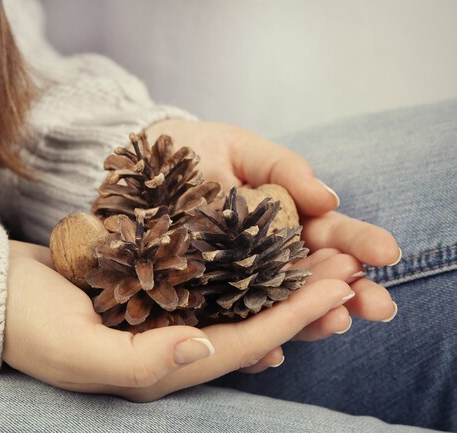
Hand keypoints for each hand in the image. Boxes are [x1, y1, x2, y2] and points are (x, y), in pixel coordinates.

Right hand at [3, 240, 356, 401]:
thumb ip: (139, 362)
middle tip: (346, 265)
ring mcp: (162, 318)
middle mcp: (169, 347)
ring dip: (278, 278)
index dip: (291, 318)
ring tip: (319, 251)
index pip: (241, 345)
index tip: (334, 289)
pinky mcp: (152, 291)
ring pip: (236, 300)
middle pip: (250, 324)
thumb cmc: (26, 324)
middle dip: (300, 298)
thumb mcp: (73, 350)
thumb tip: (203, 349)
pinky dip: (241, 265)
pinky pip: (209, 281)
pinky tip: (264, 248)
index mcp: (158, 368)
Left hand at [146, 120, 399, 345]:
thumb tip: (328, 199)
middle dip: (350, 293)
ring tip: (335, 322)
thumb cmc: (194, 152)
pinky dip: (252, 342)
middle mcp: (267, 259)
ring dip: (311, 319)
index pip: (331, 237)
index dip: (360, 243)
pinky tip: (269, 352)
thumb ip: (285, 168)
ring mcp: (236, 283)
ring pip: (281, 308)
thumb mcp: (242, 148)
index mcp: (287, 222)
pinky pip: (230, 325)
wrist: (137, 168)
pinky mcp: (202, 300)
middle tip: (377, 305)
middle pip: (315, 281)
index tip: (386, 252)